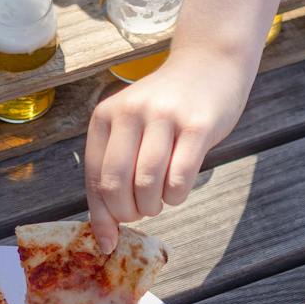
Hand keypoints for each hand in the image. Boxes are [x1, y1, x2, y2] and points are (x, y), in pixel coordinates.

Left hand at [83, 46, 253, 253]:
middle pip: (116, 184)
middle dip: (128, 212)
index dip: (102, 215)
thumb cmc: (166, 109)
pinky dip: (176, 196)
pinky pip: (179, 178)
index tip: (110, 239)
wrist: (209, 64)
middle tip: (141, 211)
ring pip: (147, 184)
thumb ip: (113, 174)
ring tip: (159, 199)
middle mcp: (130, 112)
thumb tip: (105, 238)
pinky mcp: (197, 125)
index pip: (95, 177)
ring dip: (153, 205)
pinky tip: (177, 190)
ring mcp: (164, 116)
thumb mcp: (130, 130)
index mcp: (106, 116)